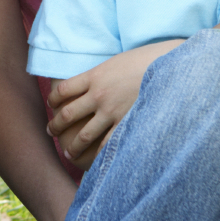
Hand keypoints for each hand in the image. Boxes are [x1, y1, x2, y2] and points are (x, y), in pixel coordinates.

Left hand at [46, 41, 181, 169]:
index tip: (52, 105)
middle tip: (50, 132)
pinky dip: (98, 154)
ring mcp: (111, 111)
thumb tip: (94, 82)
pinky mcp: (125, 122)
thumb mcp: (117, 62)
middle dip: (56, 125)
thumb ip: (103, 75)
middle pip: (68, 114)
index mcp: (94, 76)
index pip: (63, 90)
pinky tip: (94, 160)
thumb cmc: (146, 60)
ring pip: (83, 134)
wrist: (168, 66)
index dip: (54, 99)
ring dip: (73, 146)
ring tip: (68, 152)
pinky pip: (107, 143)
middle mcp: (98, 94)